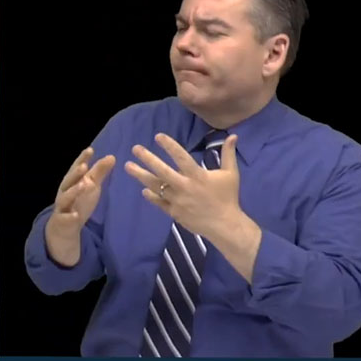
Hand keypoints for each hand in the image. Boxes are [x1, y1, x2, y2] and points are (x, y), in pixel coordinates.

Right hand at [44, 147, 115, 265]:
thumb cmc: (79, 202)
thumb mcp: (90, 186)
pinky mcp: (62, 220)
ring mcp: (62, 206)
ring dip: (73, 191)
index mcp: (72, 182)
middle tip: (84, 166)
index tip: (90, 150)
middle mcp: (65, 192)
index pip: (77, 168)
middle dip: (75, 173)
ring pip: (66, 197)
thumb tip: (112, 156)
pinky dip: (70, 216)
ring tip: (82, 186)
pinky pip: (65, 218)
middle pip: (69, 181)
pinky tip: (76, 215)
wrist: (64, 227)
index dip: (82, 159)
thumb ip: (99, 172)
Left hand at [124, 133, 240, 238]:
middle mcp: (185, 187)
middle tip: (135, 148)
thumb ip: (228, 154)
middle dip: (147, 159)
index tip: (158, 136)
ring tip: (128, 166)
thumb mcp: (231, 174)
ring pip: (155, 186)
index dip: (170, 146)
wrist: (225, 225)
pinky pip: (159, 202)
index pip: (181, 157)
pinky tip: (142, 189)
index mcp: (198, 176)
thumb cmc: (228, 197)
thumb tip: (233, 135)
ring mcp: (177, 201)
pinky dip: (151, 196)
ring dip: (141, 175)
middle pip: (162, 171)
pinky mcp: (174, 212)